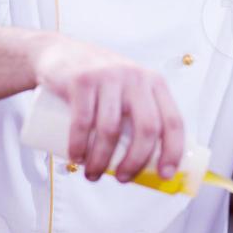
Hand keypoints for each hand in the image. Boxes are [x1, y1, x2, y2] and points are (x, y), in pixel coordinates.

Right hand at [33, 33, 183, 182]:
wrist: (59, 53)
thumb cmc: (100, 83)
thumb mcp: (128, 89)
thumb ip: (140, 115)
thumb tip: (150, 166)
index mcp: (154, 83)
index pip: (173, 121)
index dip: (173, 151)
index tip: (164, 175)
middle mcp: (136, 77)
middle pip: (146, 129)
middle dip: (135, 162)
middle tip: (122, 179)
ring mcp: (108, 76)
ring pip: (111, 129)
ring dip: (101, 161)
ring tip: (93, 175)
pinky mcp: (81, 80)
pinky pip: (82, 121)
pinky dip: (79, 146)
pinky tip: (76, 159)